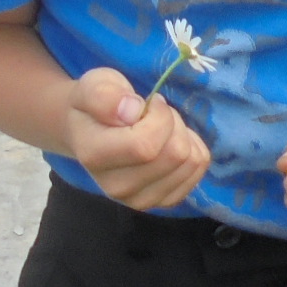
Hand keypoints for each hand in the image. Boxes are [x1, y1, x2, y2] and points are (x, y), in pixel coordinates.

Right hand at [64, 66, 209, 210]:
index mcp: (95, 157)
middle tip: (154, 114)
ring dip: (182, 134)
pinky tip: (169, 142)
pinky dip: (192, 149)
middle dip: (172, 122)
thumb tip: (131, 111)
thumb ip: (103, 94)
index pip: (146, 146)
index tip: (150, 101)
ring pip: (190, 162)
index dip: (159, 116)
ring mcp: (139, 200)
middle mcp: (116, 187)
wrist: (88, 130)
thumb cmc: (94, 104)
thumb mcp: (92, 85)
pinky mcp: (161, 201)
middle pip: (175, 154)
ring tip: (158, 127)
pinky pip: (198, 171)